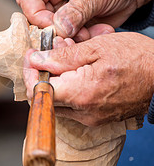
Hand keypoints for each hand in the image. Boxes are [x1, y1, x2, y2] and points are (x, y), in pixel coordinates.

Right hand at [16, 0, 152, 40]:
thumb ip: (75, 12)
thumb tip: (58, 30)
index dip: (36, 16)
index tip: (55, 28)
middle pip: (37, 16)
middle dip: (56, 30)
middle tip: (76, 35)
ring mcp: (62, 4)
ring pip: (53, 29)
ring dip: (72, 36)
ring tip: (91, 31)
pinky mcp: (72, 18)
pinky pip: (68, 34)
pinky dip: (82, 37)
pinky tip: (99, 30)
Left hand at [23, 31, 153, 125]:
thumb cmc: (136, 58)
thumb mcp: (97, 47)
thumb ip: (63, 56)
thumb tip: (37, 60)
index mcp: (81, 93)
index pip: (38, 90)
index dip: (30, 72)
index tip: (32, 56)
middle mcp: (84, 112)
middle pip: (47, 96)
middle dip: (43, 71)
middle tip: (52, 51)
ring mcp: (91, 117)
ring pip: (59, 100)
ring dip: (57, 77)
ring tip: (68, 55)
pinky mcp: (97, 117)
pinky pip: (73, 104)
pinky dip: (69, 86)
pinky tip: (78, 68)